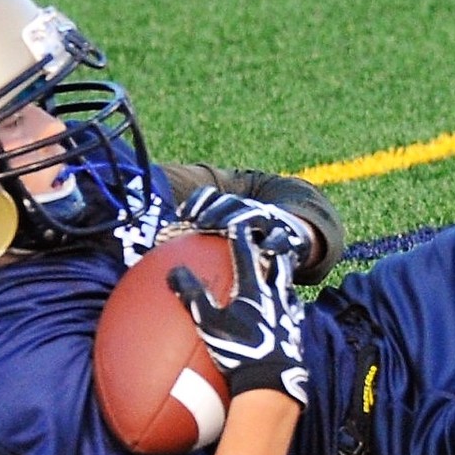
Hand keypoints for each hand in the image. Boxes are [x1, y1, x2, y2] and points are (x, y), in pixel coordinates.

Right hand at [166, 231, 308, 405]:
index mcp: (253, 289)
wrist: (271, 379)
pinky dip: (291, 304)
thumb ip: (193, 296)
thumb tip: (174, 272)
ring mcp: (288, 313)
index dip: (240, 239)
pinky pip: (295, 311)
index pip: (247, 256)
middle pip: (277, 265)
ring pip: (288, 285)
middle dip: (274, 249)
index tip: (237, 225)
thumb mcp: (209, 323)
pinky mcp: (295, 331)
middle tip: (271, 239)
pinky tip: (290, 307)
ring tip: (283, 268)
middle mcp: (274, 296)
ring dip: (285, 273)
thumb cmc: (238, 350)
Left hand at [176, 187, 313, 270]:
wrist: (292, 245)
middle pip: (230, 202)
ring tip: (226, 229)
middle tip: (199, 224)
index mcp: (231, 209)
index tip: (181, 215)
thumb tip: (162, 258)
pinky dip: (274, 243)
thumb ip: (198, 247)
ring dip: (239, 219)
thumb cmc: (249, 251)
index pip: (211, 196)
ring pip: (254, 214)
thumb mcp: (223, 246)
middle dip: (215, 210)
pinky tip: (265, 251)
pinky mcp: (288, 238)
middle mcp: (248, 210)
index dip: (196, 201)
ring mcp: (269, 222)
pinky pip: (281, 239)